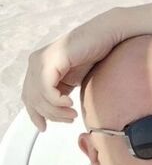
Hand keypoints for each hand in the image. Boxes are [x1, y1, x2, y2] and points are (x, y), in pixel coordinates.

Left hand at [21, 9, 122, 130]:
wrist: (109, 37)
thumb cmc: (97, 55)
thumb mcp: (75, 79)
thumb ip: (62, 92)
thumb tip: (58, 110)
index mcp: (41, 67)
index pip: (30, 96)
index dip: (35, 114)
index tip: (45, 127)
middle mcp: (37, 62)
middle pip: (32, 99)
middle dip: (50, 115)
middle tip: (69, 119)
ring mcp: (42, 60)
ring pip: (38, 96)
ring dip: (55, 110)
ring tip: (72, 113)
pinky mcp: (52, 59)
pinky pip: (46, 88)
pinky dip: (56, 100)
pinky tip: (70, 102)